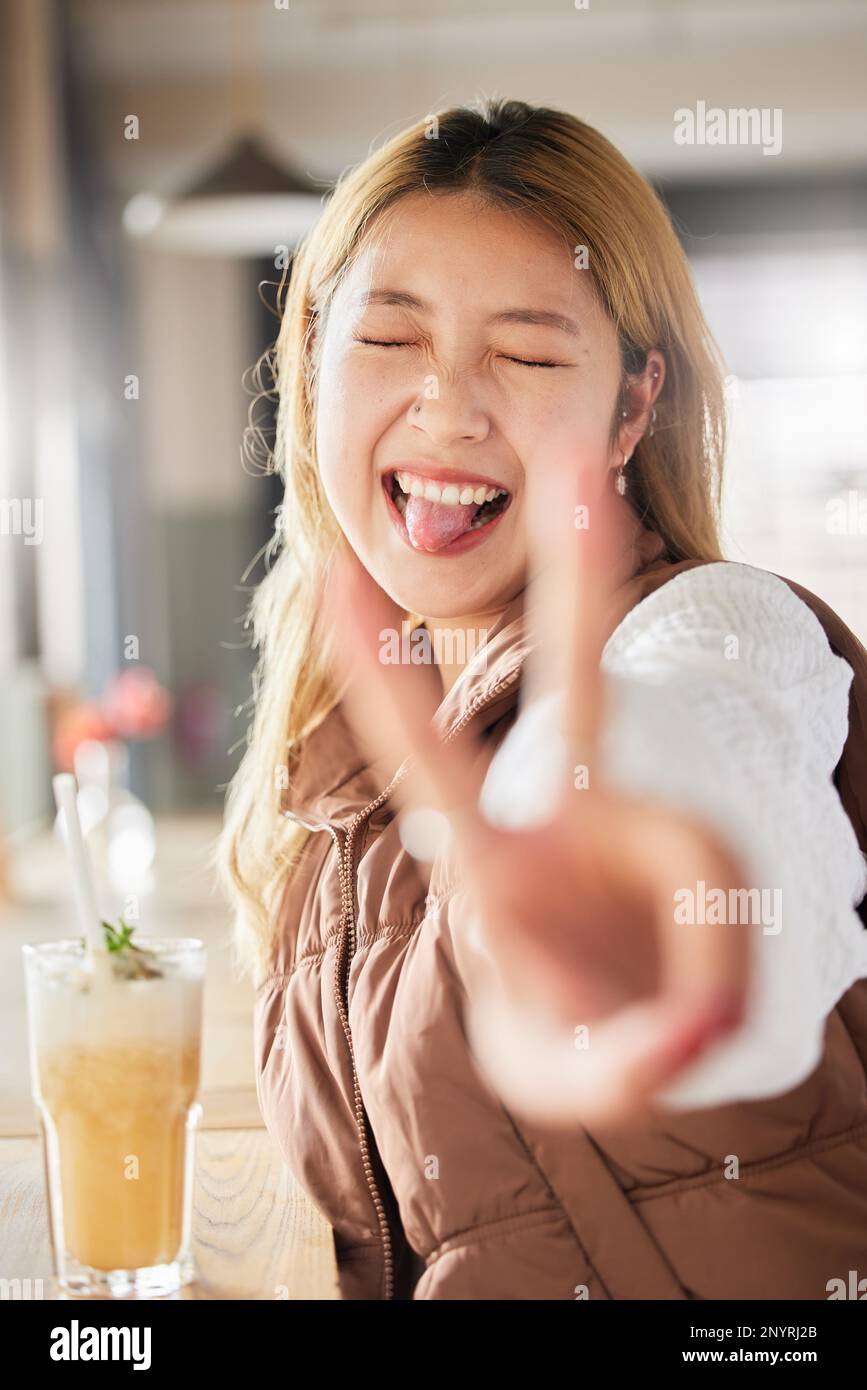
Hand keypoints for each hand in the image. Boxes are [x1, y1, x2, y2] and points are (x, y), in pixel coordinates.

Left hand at [323, 455, 750, 1129]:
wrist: (645, 1033)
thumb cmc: (579, 1034)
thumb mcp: (571, 1077)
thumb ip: (619, 1065)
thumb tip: (700, 1027)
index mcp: (492, 863)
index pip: (425, 759)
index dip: (385, 674)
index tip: (335, 573)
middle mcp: (565, 814)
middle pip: (579, 680)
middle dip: (583, 573)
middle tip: (578, 458)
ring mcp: (652, 820)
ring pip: (707, 853)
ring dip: (708, 964)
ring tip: (683, 1039)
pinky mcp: (716, 847)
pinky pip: (732, 902)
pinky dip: (727, 979)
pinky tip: (704, 1021)